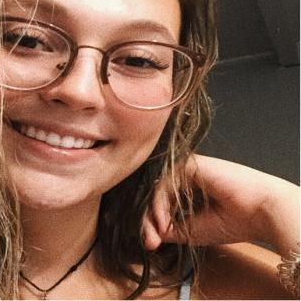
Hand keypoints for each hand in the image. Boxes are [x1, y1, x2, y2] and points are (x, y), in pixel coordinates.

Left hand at [142, 154, 299, 255]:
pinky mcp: (187, 165)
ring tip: (159, 232)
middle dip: (147, 219)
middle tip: (150, 241)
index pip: (158, 204)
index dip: (150, 223)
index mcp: (185, 193)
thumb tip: (146, 233)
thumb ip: (167, 229)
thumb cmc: (233, 222)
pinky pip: (164, 183)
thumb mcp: (191, 231)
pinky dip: (159, 203)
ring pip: (155, 189)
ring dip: (152, 213)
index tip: (151, 243)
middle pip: (153, 195)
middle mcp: (182, 179)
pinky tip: (164, 219)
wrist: (261, 213)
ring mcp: (184, 170)